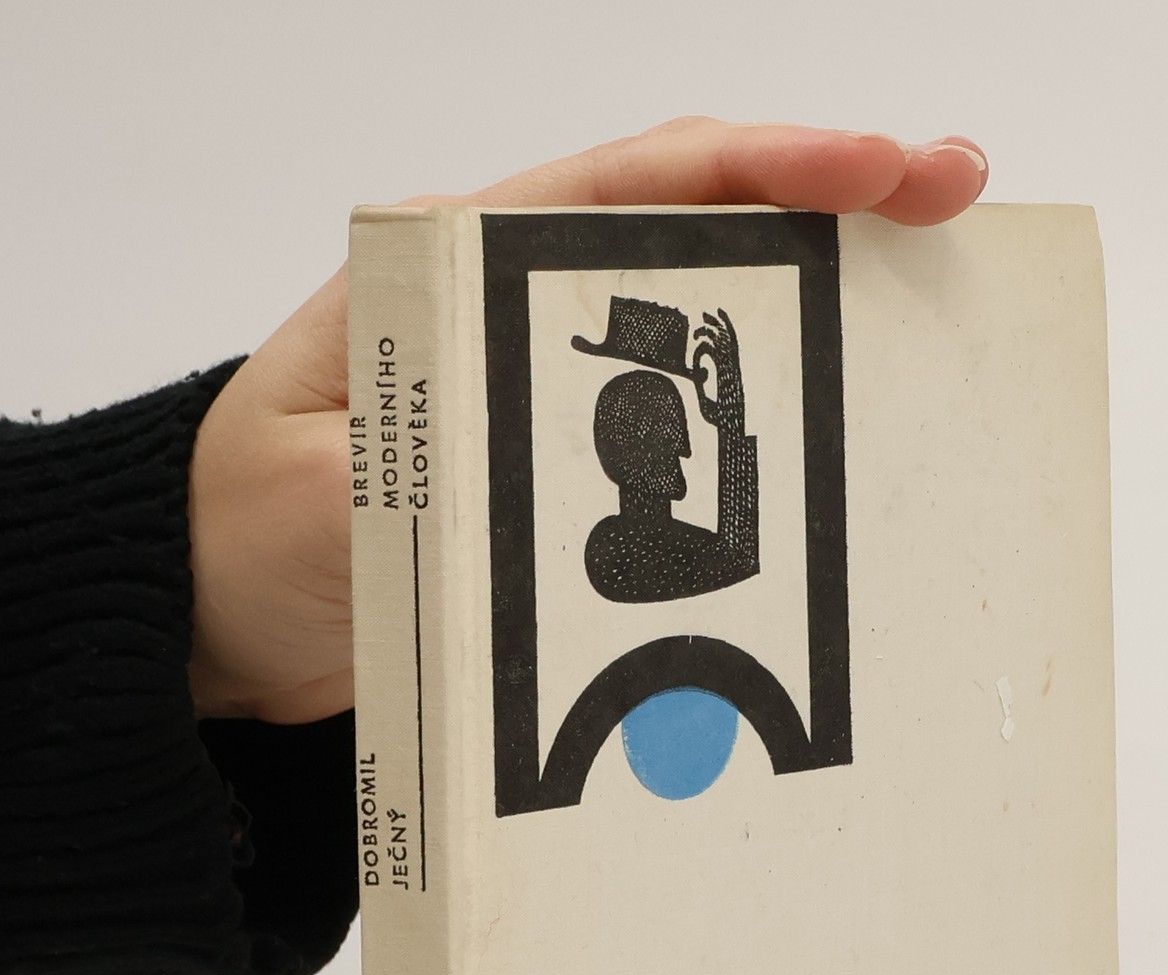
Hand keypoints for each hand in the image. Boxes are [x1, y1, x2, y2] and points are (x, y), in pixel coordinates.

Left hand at [188, 119, 988, 722]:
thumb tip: (549, 489)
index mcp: (455, 267)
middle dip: (834, 211)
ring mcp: (546, 395)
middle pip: (700, 232)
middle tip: (958, 205)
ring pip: (704, 329)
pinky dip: (756, 433)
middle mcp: (515, 312)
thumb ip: (429, 479)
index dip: (772, 162)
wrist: (209, 618)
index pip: (637, 183)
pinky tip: (830, 446)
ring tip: (935, 318)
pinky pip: (677, 443)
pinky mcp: (558, 476)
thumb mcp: (323, 498)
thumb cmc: (241, 533)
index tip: (885, 166)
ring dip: (817, 319)